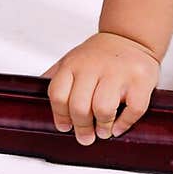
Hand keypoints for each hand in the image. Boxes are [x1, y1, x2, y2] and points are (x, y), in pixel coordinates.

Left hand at [41, 30, 159, 143]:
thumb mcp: (72, 59)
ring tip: (103, 130)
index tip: (65, 127)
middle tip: (85, 136)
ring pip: (103, 109)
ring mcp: (118, 72)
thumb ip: (55, 77)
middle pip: (79, 106)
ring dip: (102, 127)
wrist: (130, 37)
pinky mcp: (140, 80)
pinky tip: (119, 125)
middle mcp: (94, 66)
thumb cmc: (98, 55)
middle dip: (81, 128)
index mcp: (73, 64)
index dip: (60, 116)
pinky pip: (132, 110)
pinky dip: (124, 124)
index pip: (58, 95)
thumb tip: (32, 96)